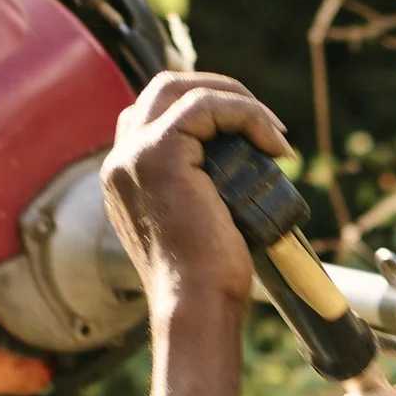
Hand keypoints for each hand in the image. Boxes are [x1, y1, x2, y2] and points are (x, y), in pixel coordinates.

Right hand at [102, 71, 291, 320]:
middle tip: (265, 123)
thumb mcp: (202, 224)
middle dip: (219, 93)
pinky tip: (274, 143)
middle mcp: (120, 161)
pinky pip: (204, 107)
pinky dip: (245, 114)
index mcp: (126, 178)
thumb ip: (204, 192)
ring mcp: (133, 155)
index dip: (207, 112)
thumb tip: (247, 170)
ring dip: (235, 99)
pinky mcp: (158, 153)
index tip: (252, 137)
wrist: (195, 306)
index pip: (158, 116)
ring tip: (275, 133)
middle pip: (163, 90)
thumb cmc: (207, 280)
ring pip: (181, 90)